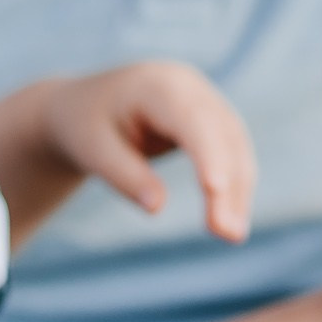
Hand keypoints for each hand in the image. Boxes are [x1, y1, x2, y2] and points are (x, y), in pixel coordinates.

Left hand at [44, 62, 255, 241]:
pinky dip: (235, 185)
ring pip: (235, 146)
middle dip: (228, 186)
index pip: (191, 120)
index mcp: (156, 85)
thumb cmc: (84, 127)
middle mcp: (188, 86)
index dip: (208, 154)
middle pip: (221, 136)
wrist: (82, 107)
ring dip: (239, 191)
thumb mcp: (93, 151)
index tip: (215, 190)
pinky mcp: (211, 118)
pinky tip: (231, 218)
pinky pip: (233, 152)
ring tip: (232, 236)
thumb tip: (157, 208)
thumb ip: (125, 177)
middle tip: (226, 234)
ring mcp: (204, 99)